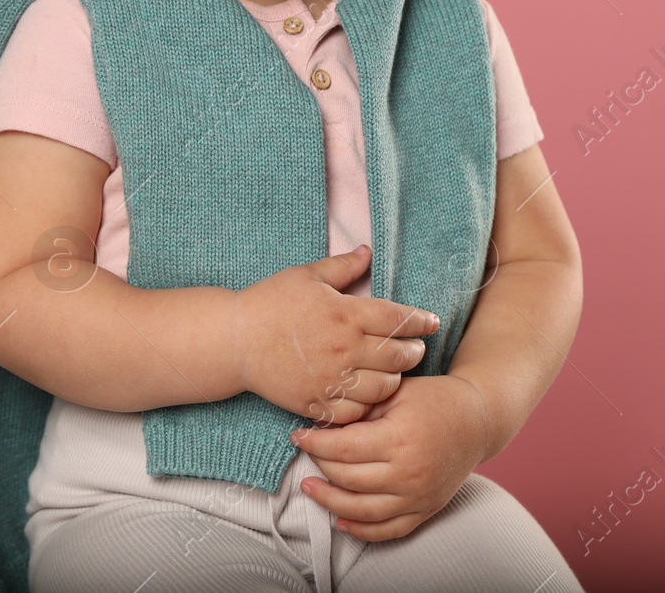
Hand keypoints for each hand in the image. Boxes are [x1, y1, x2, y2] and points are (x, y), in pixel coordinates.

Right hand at [232, 244, 440, 424]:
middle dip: (413, 352)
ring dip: (395, 379)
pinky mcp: (317, 402)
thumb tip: (368, 252)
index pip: (398, 319)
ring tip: (394, 372)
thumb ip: (342, 266)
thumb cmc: (270, 302)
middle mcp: (344, 349)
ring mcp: (331, 379)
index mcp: (346, 314)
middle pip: (398, 356)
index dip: (420, 321)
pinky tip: (368, 395)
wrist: (234, 340)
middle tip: (415, 348)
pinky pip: (356, 412)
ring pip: (384, 388)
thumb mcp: (306, 275)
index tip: (430, 322)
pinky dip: (368, 405)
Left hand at [288, 373, 492, 541]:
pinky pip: (388, 530)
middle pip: (347, 479)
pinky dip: (361, 530)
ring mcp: (418, 497)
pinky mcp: (425, 510)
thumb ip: (360, 408)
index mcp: (399, 438)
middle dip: (319, 466)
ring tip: (309, 487)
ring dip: (329, 501)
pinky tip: (340, 520)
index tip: (299, 435)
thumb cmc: (434, 399)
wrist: (477, 420)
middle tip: (306, 452)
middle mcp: (409, 473)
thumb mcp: (395, 391)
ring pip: (362, 511)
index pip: (342, 449)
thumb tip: (321, 422)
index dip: (314, 443)